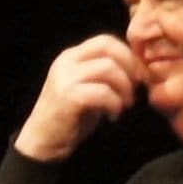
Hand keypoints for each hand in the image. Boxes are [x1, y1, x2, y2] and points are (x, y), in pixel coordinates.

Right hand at [14, 34, 150, 161]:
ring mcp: (65, 78)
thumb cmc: (70, 117)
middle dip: (130, 66)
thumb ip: (104, 73)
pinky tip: (113, 115)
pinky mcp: (68, 96)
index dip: (128, 55)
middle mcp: (66, 62)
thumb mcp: (87, 87)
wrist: (44, 142)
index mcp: (70, 57)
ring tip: (125, 104)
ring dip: (125, 88)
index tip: (138, 75)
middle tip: (137, 87)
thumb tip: (137, 68)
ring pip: (108, 68)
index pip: (105, 40)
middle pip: (107, 47)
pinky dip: (115, 104)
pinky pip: (103, 92)